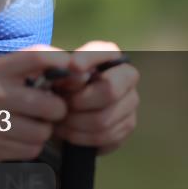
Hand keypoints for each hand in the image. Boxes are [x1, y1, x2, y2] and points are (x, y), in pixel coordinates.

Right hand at [0, 45, 70, 163]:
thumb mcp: (6, 75)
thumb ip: (38, 70)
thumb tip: (79, 72)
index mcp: (0, 68)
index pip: (39, 57)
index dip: (64, 65)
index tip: (76, 76)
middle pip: (50, 104)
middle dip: (58, 111)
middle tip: (51, 111)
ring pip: (43, 131)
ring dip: (44, 131)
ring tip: (32, 124)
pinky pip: (32, 149)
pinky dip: (31, 146)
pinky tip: (20, 139)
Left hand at [52, 40, 138, 154]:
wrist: (65, 110)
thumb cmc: (61, 85)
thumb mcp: (57, 74)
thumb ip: (64, 68)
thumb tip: (74, 70)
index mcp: (110, 55)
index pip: (106, 52)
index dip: (90, 58)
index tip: (73, 66)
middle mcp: (127, 75)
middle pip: (109, 90)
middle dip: (79, 100)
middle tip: (61, 104)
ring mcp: (130, 102)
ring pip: (104, 118)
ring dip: (75, 122)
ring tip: (58, 120)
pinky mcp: (127, 125)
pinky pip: (105, 136)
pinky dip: (80, 136)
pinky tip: (66, 132)